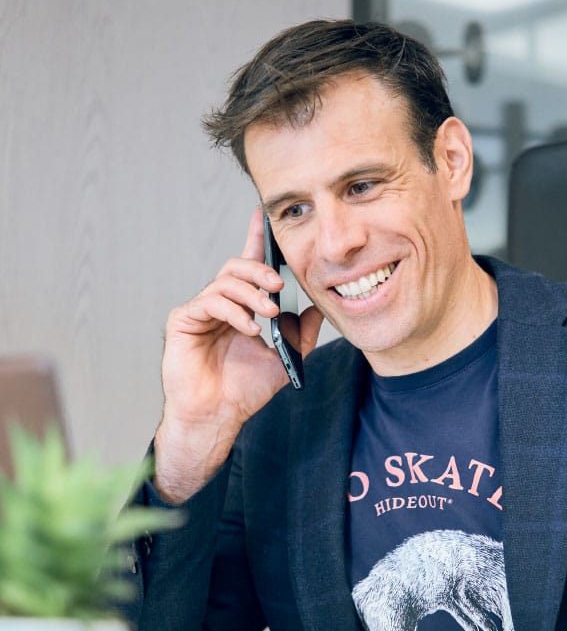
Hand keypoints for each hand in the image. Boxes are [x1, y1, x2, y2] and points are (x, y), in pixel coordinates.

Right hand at [154, 208, 322, 500]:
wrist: (218, 415)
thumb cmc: (245, 389)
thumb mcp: (285, 359)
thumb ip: (302, 334)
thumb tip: (318, 308)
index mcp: (243, 307)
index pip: (250, 266)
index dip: (256, 238)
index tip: (264, 214)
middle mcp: (220, 303)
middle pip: (236, 266)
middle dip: (260, 270)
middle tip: (279, 284)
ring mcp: (200, 310)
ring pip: (225, 281)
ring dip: (251, 294)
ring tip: (269, 313)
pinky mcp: (183, 320)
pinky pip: (209, 301)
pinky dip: (234, 312)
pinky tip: (249, 328)